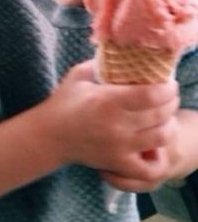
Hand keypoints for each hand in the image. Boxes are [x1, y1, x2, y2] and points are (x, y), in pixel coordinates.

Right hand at [41, 60, 179, 177]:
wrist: (49, 135)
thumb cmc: (64, 102)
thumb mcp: (79, 75)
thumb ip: (102, 64)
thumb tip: (125, 54)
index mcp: (107, 101)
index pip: (152, 95)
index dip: (167, 88)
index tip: (168, 82)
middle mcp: (117, 126)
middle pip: (161, 114)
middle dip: (171, 102)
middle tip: (169, 96)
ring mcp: (119, 147)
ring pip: (162, 137)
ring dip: (168, 125)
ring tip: (164, 116)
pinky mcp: (119, 164)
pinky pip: (151, 167)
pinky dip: (159, 157)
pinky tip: (155, 144)